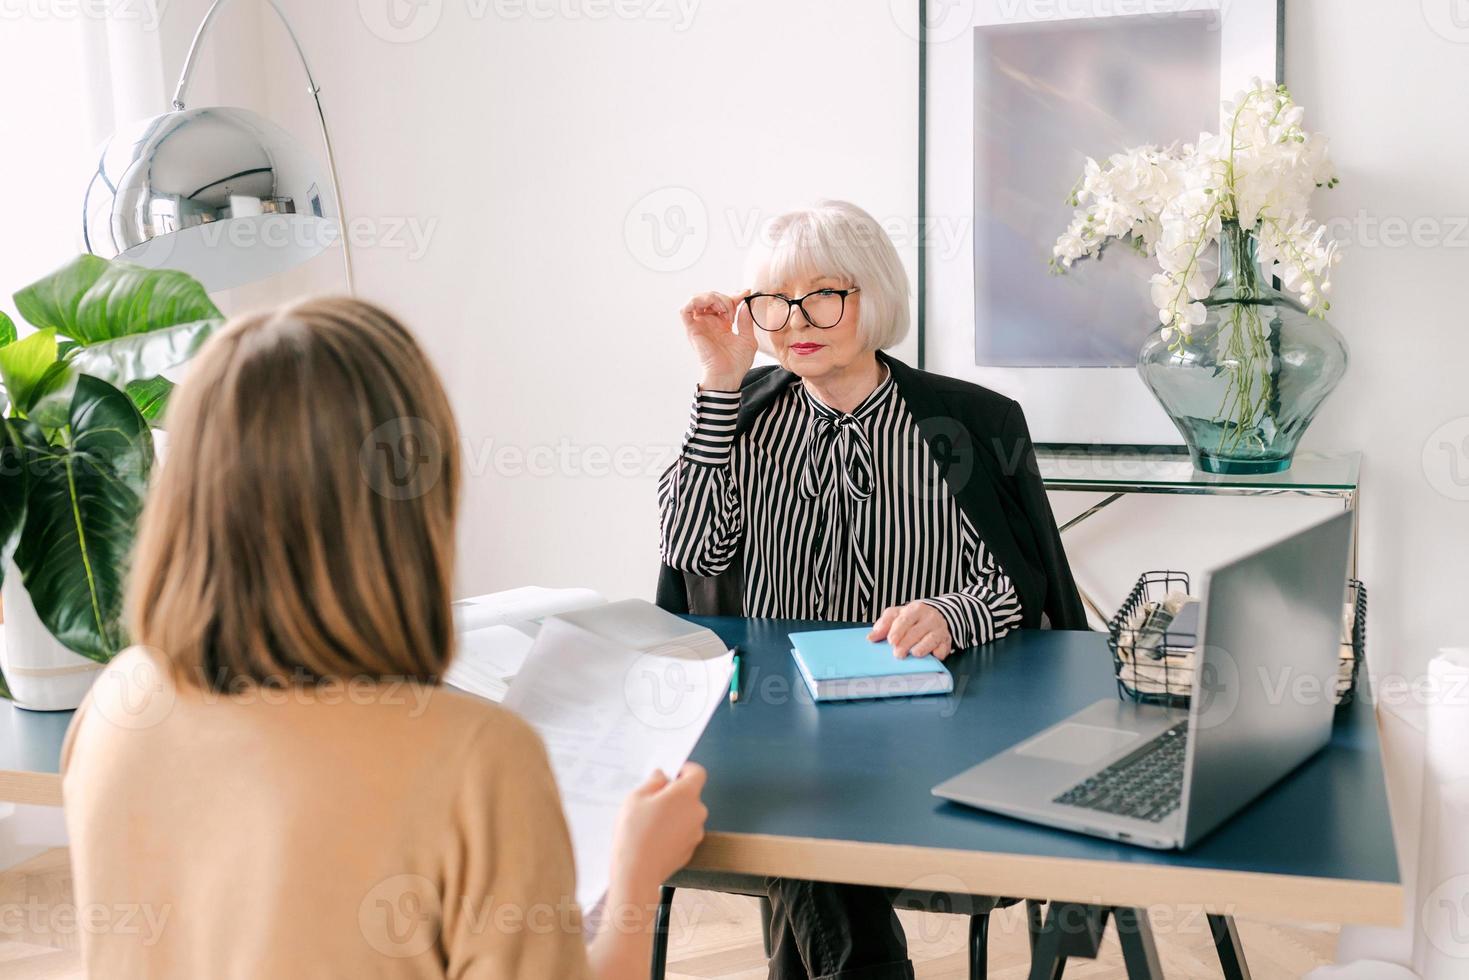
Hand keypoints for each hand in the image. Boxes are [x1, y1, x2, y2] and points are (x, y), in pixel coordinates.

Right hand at [609, 763, 707, 896]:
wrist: (637, 873)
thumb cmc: (635, 833)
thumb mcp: (636, 798)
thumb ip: (653, 782)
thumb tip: (662, 777)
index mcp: (687, 794)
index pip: (697, 772)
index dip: (684, 770)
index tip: (671, 773)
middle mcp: (697, 812)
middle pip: (690, 795)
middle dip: (673, 795)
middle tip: (650, 801)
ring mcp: (695, 833)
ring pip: (686, 815)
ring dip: (672, 814)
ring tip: (648, 823)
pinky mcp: (690, 850)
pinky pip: (682, 833)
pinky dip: (672, 832)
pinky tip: (653, 838)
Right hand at [681, 291, 755, 390]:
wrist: (728, 376)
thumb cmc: (736, 364)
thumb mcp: (748, 339)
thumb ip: (746, 321)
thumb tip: (745, 303)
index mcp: (721, 325)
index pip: (723, 302)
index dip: (734, 295)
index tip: (746, 293)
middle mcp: (709, 323)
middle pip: (711, 297)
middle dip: (726, 298)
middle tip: (735, 310)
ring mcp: (699, 325)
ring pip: (697, 298)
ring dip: (713, 298)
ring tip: (725, 310)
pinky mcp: (692, 329)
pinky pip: (684, 309)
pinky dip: (696, 301)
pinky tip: (714, 309)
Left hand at [868, 602, 954, 659]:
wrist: (938, 614)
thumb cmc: (913, 617)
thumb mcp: (897, 615)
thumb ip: (884, 624)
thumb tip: (871, 637)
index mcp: (914, 609)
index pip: (905, 619)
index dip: (897, 630)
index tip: (891, 641)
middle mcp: (928, 618)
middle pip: (917, 631)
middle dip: (907, 642)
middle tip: (898, 654)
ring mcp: (939, 629)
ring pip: (931, 638)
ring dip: (924, 646)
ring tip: (915, 654)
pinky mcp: (946, 640)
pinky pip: (944, 646)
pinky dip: (940, 651)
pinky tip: (935, 655)